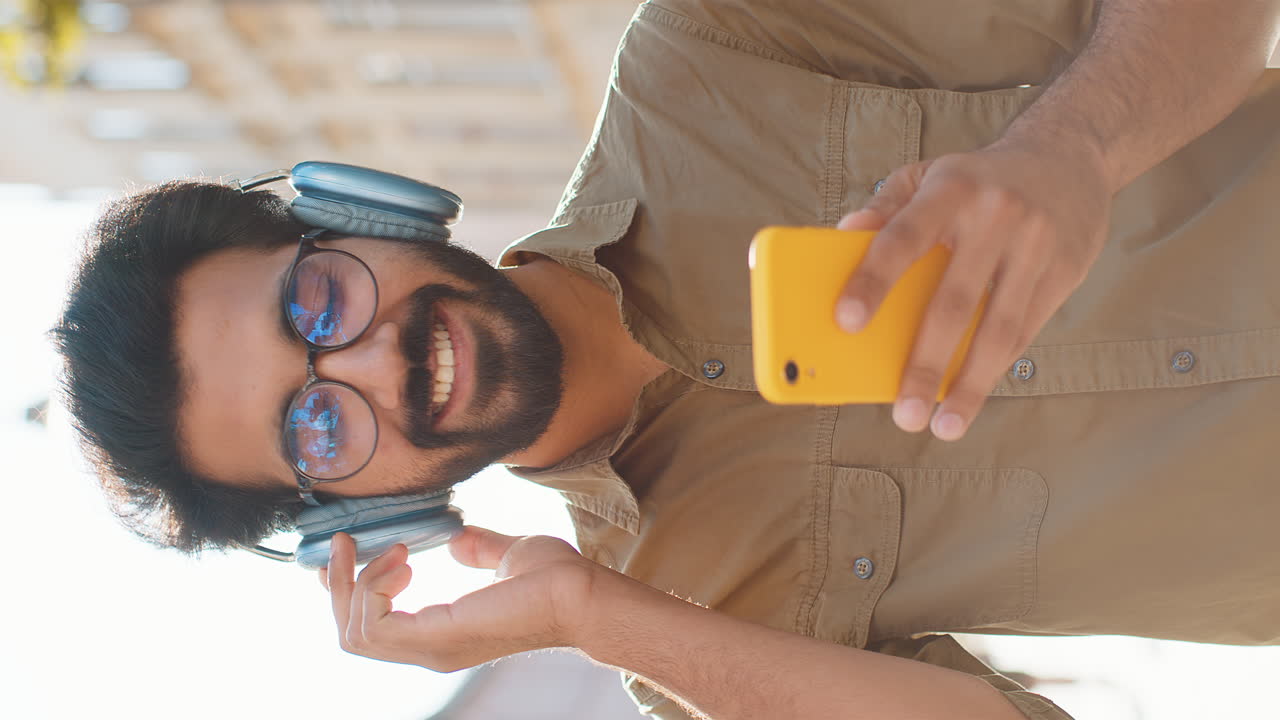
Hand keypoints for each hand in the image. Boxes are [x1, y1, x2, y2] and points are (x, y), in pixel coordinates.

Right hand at [319, 527, 599, 671]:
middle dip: (336, 586)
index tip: (342, 554)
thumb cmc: (557, 581)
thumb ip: (480, 549)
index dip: (344, 594)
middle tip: (346, 543)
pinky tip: (402, 559)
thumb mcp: (507, 555)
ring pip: (355, 632)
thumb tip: (457, 538)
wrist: (582, 595)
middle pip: (351, 634)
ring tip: (396, 550)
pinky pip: (375, 625)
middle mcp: (430, 650)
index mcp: (441, 635)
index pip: (369, 631)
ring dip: (358, 582)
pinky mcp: (438, 638)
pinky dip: (375, 587)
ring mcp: (433, 649)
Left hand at [836, 141, 1110, 439]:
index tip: (847, 323)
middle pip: (953, 301)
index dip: (874, 279)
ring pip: (998, 328)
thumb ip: (885, 206)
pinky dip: (997, 367)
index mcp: (950, 189)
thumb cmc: (976, 179)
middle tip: (902, 413)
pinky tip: (972, 395)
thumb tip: (844, 234)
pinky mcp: (1065, 270)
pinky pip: (1026, 330)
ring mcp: (1035, 245)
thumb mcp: (928, 175)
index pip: (902, 237)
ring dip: (970, 384)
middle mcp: (995, 216)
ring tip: (944, 426)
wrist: (1068, 156)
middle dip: (925, 363)